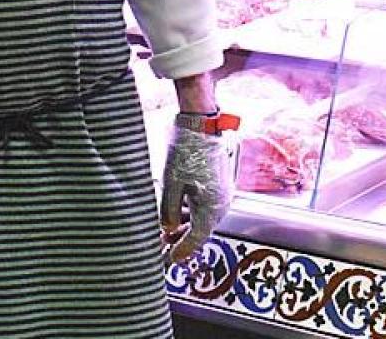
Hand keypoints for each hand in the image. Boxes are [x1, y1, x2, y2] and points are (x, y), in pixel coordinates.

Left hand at [159, 120, 233, 264]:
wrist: (202, 125)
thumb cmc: (186, 152)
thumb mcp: (171, 184)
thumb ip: (169, 212)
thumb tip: (167, 229)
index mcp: (212, 208)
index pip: (195, 240)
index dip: (180, 251)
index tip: (168, 260)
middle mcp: (222, 204)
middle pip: (201, 231)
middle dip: (181, 239)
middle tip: (162, 246)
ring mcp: (223, 194)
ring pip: (203, 219)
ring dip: (186, 226)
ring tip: (166, 229)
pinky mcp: (220, 185)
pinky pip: (207, 206)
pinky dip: (192, 213)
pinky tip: (177, 212)